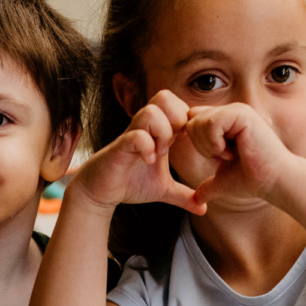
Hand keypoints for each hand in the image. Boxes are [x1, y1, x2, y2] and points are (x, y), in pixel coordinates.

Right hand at [69, 91, 205, 214]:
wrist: (101, 191)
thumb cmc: (130, 183)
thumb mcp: (164, 189)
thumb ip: (184, 195)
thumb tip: (204, 208)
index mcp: (159, 131)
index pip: (179, 104)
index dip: (188, 120)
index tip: (188, 144)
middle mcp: (145, 128)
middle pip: (164, 97)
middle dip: (176, 119)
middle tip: (175, 143)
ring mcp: (131, 134)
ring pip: (150, 111)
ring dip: (161, 132)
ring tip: (161, 153)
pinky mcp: (119, 146)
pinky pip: (136, 135)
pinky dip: (146, 147)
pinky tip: (149, 161)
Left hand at [184, 103, 299, 203]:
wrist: (274, 182)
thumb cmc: (253, 180)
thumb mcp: (224, 181)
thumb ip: (208, 186)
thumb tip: (197, 200)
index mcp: (225, 121)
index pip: (192, 121)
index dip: (197, 141)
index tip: (216, 156)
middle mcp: (230, 111)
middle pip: (191, 120)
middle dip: (201, 145)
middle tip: (225, 156)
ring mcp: (236, 110)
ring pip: (198, 121)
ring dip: (209, 145)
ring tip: (230, 154)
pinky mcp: (242, 114)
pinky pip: (211, 123)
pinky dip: (215, 143)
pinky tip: (232, 152)